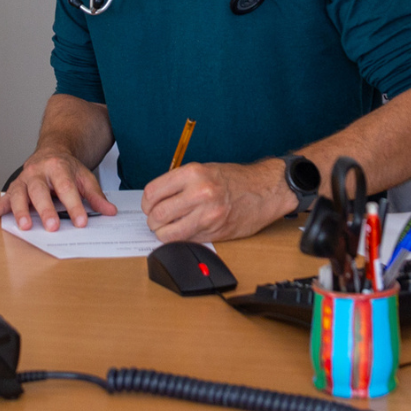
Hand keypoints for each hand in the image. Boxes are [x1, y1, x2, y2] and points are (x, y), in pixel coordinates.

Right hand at [0, 147, 115, 230]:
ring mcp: (23, 180)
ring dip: (20, 211)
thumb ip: (96, 196)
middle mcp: (37, 171)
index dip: (74, 205)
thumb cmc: (67, 168)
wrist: (52, 151)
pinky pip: (2, 200)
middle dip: (45, 209)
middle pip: (39, 190)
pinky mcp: (13, 188)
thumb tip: (110, 212)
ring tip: (25, 226)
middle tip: (53, 226)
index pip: (66, 187)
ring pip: (19, 194)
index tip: (81, 222)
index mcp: (58, 166)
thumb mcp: (85, 177)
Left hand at [140, 159, 293, 242]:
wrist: (264, 190)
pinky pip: (187, 240)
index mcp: (192, 174)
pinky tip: (185, 231)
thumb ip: (178, 183)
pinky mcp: (215, 232)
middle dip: (152, 221)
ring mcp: (208, 215)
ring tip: (167, 229)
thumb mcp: (202, 170)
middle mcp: (199, 193)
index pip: (153, 192)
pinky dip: (181, 239)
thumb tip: (155, 200)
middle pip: (158, 214)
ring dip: (163, 234)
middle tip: (156, 220)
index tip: (148, 206)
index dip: (146, 203)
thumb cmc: (233, 179)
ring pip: (169, 233)